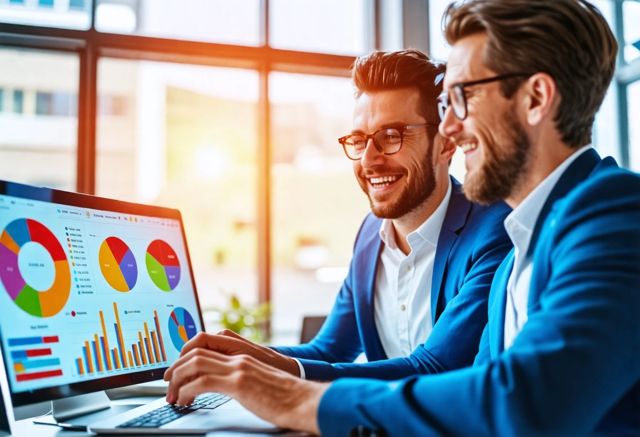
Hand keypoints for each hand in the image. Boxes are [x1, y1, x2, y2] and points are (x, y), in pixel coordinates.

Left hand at [164, 348, 327, 433]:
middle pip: (195, 349)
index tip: (176, 370)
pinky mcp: (239, 384)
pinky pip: (202, 382)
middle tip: (168, 385)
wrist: (303, 400)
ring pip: (194, 362)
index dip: (185, 353)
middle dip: (175, 367)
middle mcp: (238, 356)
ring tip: (174, 396)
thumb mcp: (258, 377)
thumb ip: (240, 373)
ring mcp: (239, 368)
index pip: (205, 340)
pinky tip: (185, 401)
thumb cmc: (284, 394)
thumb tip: (222, 383)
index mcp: (242, 352)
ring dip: (178, 379)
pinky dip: (187, 391)